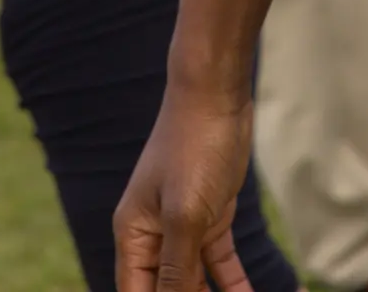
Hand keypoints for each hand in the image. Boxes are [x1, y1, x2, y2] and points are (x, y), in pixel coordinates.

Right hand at [116, 80, 268, 291]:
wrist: (215, 95)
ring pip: (195, 283)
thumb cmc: (192, 147)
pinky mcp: (210, 218)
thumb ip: (177, 270)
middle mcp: (152, 236)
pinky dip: (235, 285)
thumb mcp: (185, 215)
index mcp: (132, 235)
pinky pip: (220, 265)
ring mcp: (182, 227)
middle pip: (167, 291)